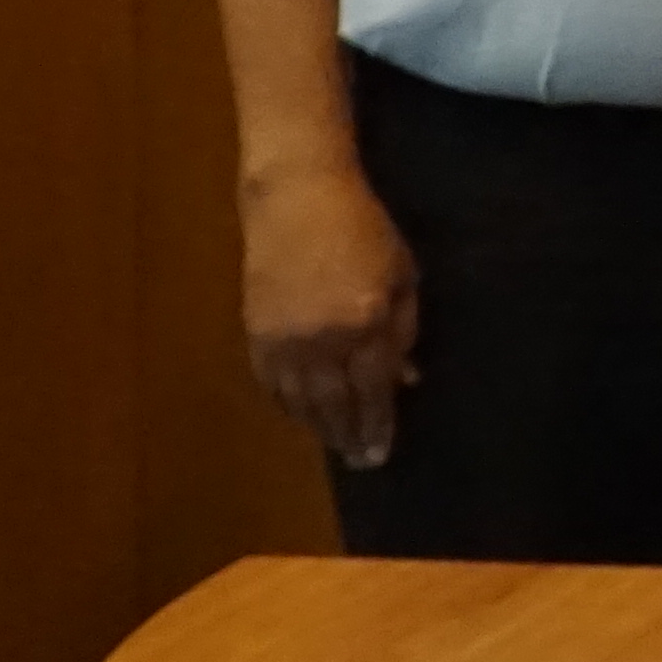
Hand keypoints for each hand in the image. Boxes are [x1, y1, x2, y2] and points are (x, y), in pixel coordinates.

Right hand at [238, 155, 419, 468]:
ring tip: (336, 447)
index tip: (381, 453)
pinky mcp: (255, 331)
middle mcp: (322, 338)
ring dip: (319, 428)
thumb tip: (405, 380)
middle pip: (336, 403)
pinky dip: (287, 404)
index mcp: (365, 321)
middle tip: (361, 462)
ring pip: (300, 400)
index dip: (378, 424)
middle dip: (349, 435)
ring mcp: (283, 337)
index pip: (374, 390)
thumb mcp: (402, 275)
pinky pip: (271, 383)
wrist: (297, 198)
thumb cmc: (364, 229)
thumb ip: (403, 330)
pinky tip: (301, 417)